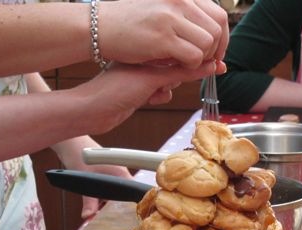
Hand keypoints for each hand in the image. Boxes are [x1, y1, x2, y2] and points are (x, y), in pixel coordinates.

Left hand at [50, 137, 133, 218]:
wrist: (68, 142)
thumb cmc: (78, 154)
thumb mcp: (84, 181)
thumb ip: (89, 200)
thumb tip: (89, 216)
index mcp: (121, 173)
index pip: (131, 192)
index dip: (127, 206)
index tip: (120, 218)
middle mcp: (119, 174)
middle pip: (120, 196)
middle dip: (111, 208)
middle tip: (102, 220)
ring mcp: (111, 175)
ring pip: (111, 194)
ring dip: (102, 203)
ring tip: (94, 215)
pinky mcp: (103, 176)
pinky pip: (104, 190)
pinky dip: (98, 198)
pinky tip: (90, 207)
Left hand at [69, 60, 216, 135]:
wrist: (91, 111)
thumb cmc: (113, 89)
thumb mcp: (152, 78)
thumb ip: (182, 72)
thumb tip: (210, 65)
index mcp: (149, 45)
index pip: (182, 47)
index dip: (193, 59)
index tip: (204, 68)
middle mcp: (147, 56)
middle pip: (179, 65)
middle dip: (177, 76)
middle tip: (165, 82)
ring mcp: (144, 72)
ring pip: (172, 80)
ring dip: (167, 88)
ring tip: (153, 92)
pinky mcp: (141, 88)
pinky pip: (162, 92)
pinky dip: (159, 97)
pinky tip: (149, 100)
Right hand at [99, 0, 228, 68]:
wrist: (99, 27)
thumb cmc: (128, 23)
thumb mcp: (161, 11)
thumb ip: (184, 19)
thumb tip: (210, 38)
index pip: (219, 15)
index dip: (221, 38)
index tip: (214, 52)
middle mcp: (180, 0)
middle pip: (218, 28)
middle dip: (216, 50)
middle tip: (204, 62)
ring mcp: (171, 18)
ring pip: (208, 42)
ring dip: (203, 58)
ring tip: (186, 62)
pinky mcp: (163, 38)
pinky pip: (193, 55)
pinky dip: (191, 65)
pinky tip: (177, 65)